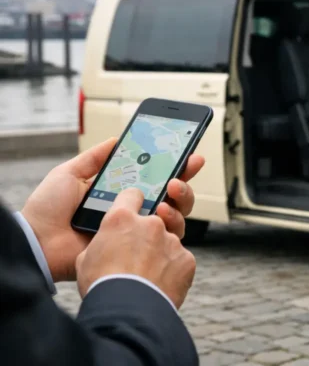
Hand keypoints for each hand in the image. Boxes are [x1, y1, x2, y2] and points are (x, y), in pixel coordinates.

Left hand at [20, 137, 204, 281]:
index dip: (174, 167)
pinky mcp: (136, 250)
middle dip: (185, 181)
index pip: (154, 178)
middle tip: (185, 170)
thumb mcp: (69, 174)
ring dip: (181, 201)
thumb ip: (93, 157)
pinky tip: (161, 213)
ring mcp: (136, 232)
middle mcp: (133, 212)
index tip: (188, 154)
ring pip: (175, 216)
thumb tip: (116, 140)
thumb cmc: (48, 210)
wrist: (38, 243)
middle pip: (172, 197)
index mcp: (119, 194)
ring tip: (170, 191)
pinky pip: (165, 239)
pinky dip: (171, 224)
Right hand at [76, 189, 196, 308]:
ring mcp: (171, 240)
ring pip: (168, 243)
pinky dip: (172, 270)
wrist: (128, 312)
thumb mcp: (85, 259)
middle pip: (153, 221)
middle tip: (137, 255)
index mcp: (121, 219)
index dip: (132, 201)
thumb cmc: (101, 286)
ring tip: (147, 276)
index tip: (133, 208)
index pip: (131, 195)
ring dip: (160, 255)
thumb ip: (101, 243)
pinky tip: (160, 285)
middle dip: (147, 235)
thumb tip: (108, 245)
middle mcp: (150, 224)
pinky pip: (180, 261)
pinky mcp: (186, 259)